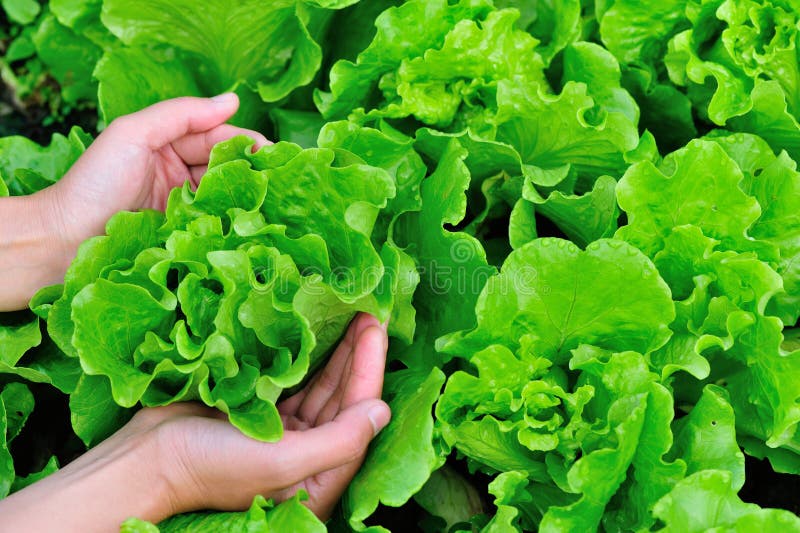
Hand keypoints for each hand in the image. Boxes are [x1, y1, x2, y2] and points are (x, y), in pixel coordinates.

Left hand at [0, 94, 266, 310]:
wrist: (66, 239)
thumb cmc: (94, 183)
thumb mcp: (134, 135)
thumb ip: (181, 114)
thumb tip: (233, 100)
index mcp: (169, 145)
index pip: (217, 137)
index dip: (246, 141)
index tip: (274, 152)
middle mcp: (180, 174)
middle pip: (227, 166)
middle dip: (254, 169)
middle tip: (284, 178)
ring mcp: (185, 208)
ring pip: (227, 196)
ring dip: (249, 198)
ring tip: (277, 202)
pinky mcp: (187, 237)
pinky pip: (217, 225)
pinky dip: (236, 223)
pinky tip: (256, 225)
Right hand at [156, 313, 389, 518]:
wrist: (145, 458)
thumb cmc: (211, 466)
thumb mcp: (281, 462)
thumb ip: (338, 442)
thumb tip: (382, 412)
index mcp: (317, 480)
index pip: (357, 419)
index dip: (370, 373)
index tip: (377, 331)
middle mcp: (306, 456)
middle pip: (343, 400)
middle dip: (358, 357)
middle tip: (369, 313)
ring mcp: (283, 432)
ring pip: (321, 386)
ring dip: (336, 352)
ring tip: (350, 315)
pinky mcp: (261, 411)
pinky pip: (294, 379)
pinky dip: (306, 355)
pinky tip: (316, 328)